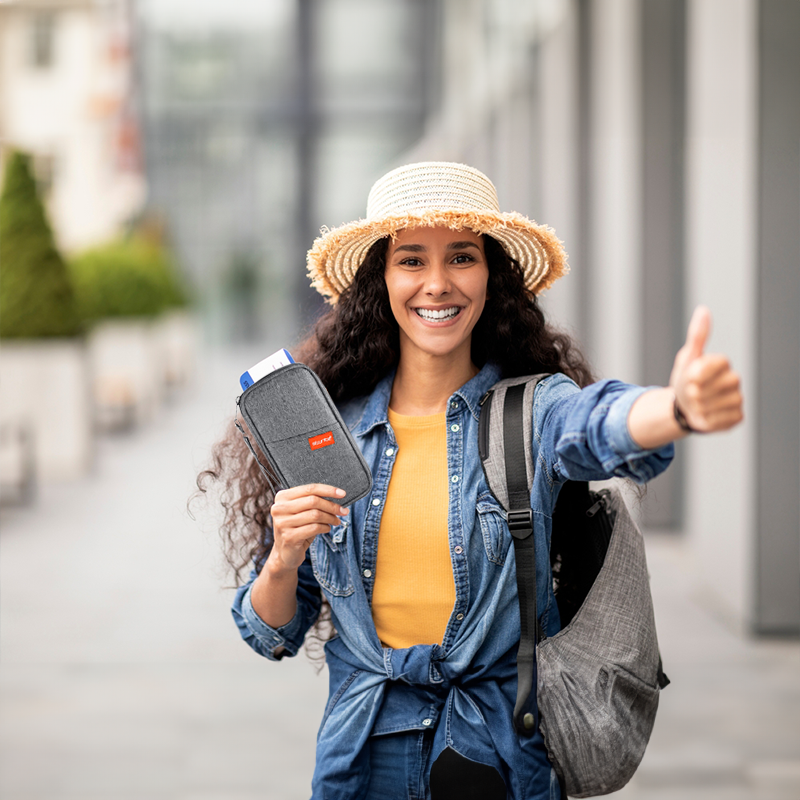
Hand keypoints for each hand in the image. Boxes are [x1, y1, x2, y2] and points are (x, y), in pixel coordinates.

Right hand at [268, 484, 347, 571]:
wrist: (285, 552)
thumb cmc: (297, 528)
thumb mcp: (302, 511)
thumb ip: (313, 501)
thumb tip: (337, 496)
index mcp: (282, 497)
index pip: (309, 488)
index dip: (328, 490)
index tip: (342, 494)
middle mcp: (279, 508)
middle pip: (313, 501)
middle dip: (332, 506)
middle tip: (343, 511)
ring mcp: (283, 523)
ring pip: (315, 515)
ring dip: (330, 518)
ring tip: (336, 521)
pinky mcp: (289, 537)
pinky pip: (314, 528)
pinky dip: (325, 527)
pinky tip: (327, 528)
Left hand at [668, 306, 743, 432]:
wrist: (685, 408)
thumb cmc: (686, 381)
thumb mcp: (688, 358)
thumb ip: (697, 335)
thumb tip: (703, 309)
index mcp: (723, 363)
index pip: (707, 366)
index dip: (693, 374)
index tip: (689, 377)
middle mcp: (734, 379)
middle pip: (704, 389)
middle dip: (690, 393)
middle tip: (691, 393)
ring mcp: (738, 399)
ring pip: (709, 406)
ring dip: (696, 408)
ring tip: (696, 405)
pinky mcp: (737, 417)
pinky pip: (716, 421)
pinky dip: (704, 421)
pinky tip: (704, 416)